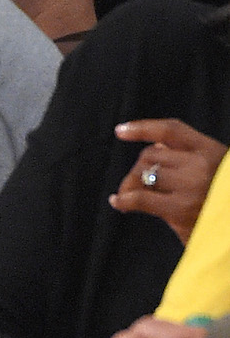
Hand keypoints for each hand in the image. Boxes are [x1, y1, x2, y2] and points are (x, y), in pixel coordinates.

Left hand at [109, 119, 226, 243]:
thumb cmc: (226, 202)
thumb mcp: (217, 171)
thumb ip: (190, 156)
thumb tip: (156, 146)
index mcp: (212, 151)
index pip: (171, 131)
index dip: (143, 128)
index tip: (120, 131)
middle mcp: (202, 164)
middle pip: (150, 155)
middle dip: (138, 168)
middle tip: (134, 184)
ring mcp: (192, 185)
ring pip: (144, 174)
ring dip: (132, 184)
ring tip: (129, 196)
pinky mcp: (182, 209)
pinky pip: (140, 198)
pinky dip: (124, 200)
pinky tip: (118, 202)